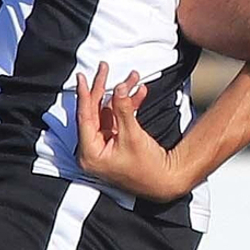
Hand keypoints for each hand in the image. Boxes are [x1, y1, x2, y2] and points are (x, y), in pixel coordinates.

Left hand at [76, 64, 181, 197]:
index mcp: (90, 153)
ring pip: (108, 112)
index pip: (84, 118)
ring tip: (132, 78)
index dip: (84, 95)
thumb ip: (123, 109)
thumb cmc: (147, 167)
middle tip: (104, 69)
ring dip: (121, 96)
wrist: (166, 180)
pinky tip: (139, 92)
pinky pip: (118, 119)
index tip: (83, 77)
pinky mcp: (116, 142)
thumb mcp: (132, 135)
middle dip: (103, 89)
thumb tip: (117, 87)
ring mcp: (105, 146)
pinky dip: (128, 106)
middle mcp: (93, 150)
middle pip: (94, 112)